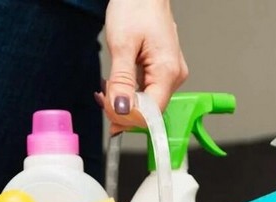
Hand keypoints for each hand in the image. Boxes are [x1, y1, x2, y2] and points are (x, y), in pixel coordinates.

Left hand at [104, 0, 187, 119]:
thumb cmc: (136, 8)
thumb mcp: (122, 45)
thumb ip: (122, 81)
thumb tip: (120, 109)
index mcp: (168, 71)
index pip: (151, 112)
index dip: (129, 118)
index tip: (108, 113)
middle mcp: (174, 76)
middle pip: (149, 110)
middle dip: (123, 110)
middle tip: (102, 97)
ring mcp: (170, 74)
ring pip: (146, 103)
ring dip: (123, 101)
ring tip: (106, 88)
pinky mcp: (162, 71)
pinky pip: (146, 92)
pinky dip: (128, 92)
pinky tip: (116, 84)